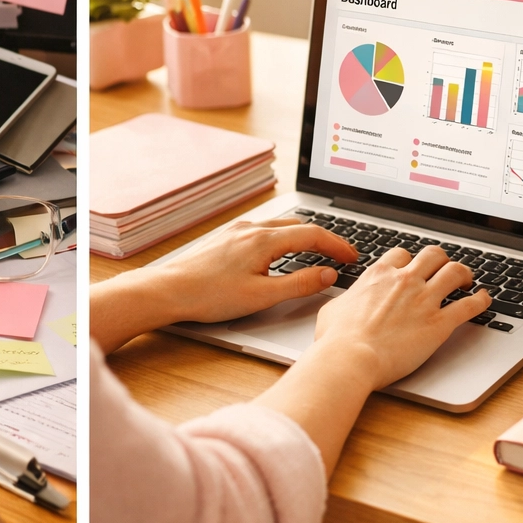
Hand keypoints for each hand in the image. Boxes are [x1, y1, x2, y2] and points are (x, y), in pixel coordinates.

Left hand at [92, 219, 358, 352]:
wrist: (168, 290)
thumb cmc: (209, 296)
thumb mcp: (262, 296)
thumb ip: (299, 284)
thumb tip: (328, 275)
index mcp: (264, 239)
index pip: (313, 234)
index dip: (338, 244)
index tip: (353, 256)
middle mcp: (251, 228)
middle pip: (298, 225)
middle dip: (324, 238)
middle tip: (341, 255)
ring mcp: (237, 230)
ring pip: (280, 227)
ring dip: (303, 237)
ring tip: (318, 252)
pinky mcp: (226, 238)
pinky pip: (264, 231)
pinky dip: (283, 238)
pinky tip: (281, 253)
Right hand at [313, 245, 488, 389]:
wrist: (351, 358)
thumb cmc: (337, 339)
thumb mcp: (333, 310)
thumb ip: (346, 300)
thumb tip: (344, 303)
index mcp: (378, 276)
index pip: (401, 255)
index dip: (409, 261)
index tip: (412, 269)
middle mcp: (404, 281)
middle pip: (433, 255)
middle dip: (440, 261)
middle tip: (443, 271)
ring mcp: (424, 300)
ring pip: (455, 271)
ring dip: (464, 274)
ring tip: (467, 281)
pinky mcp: (439, 323)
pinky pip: (469, 305)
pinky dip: (481, 300)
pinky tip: (484, 300)